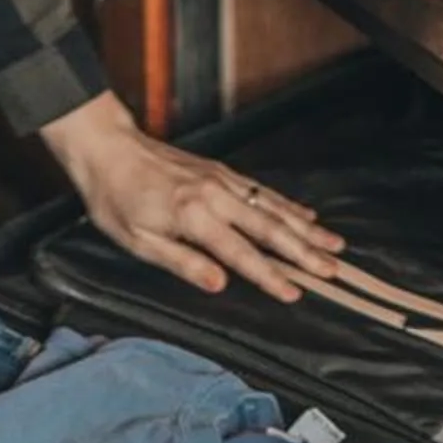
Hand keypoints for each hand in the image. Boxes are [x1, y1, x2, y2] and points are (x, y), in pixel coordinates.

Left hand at [39, 91, 343, 302]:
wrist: (107, 149)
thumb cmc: (115, 199)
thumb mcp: (138, 241)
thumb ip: (182, 262)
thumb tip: (219, 284)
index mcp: (194, 216)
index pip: (241, 253)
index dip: (269, 276)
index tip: (295, 293)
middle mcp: (214, 195)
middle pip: (269, 228)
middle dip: (304, 252)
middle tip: (333, 271)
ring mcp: (221, 180)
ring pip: (272, 207)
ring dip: (306, 229)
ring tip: (335, 246)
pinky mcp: (220, 171)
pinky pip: (262, 191)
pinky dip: (288, 205)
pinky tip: (307, 217)